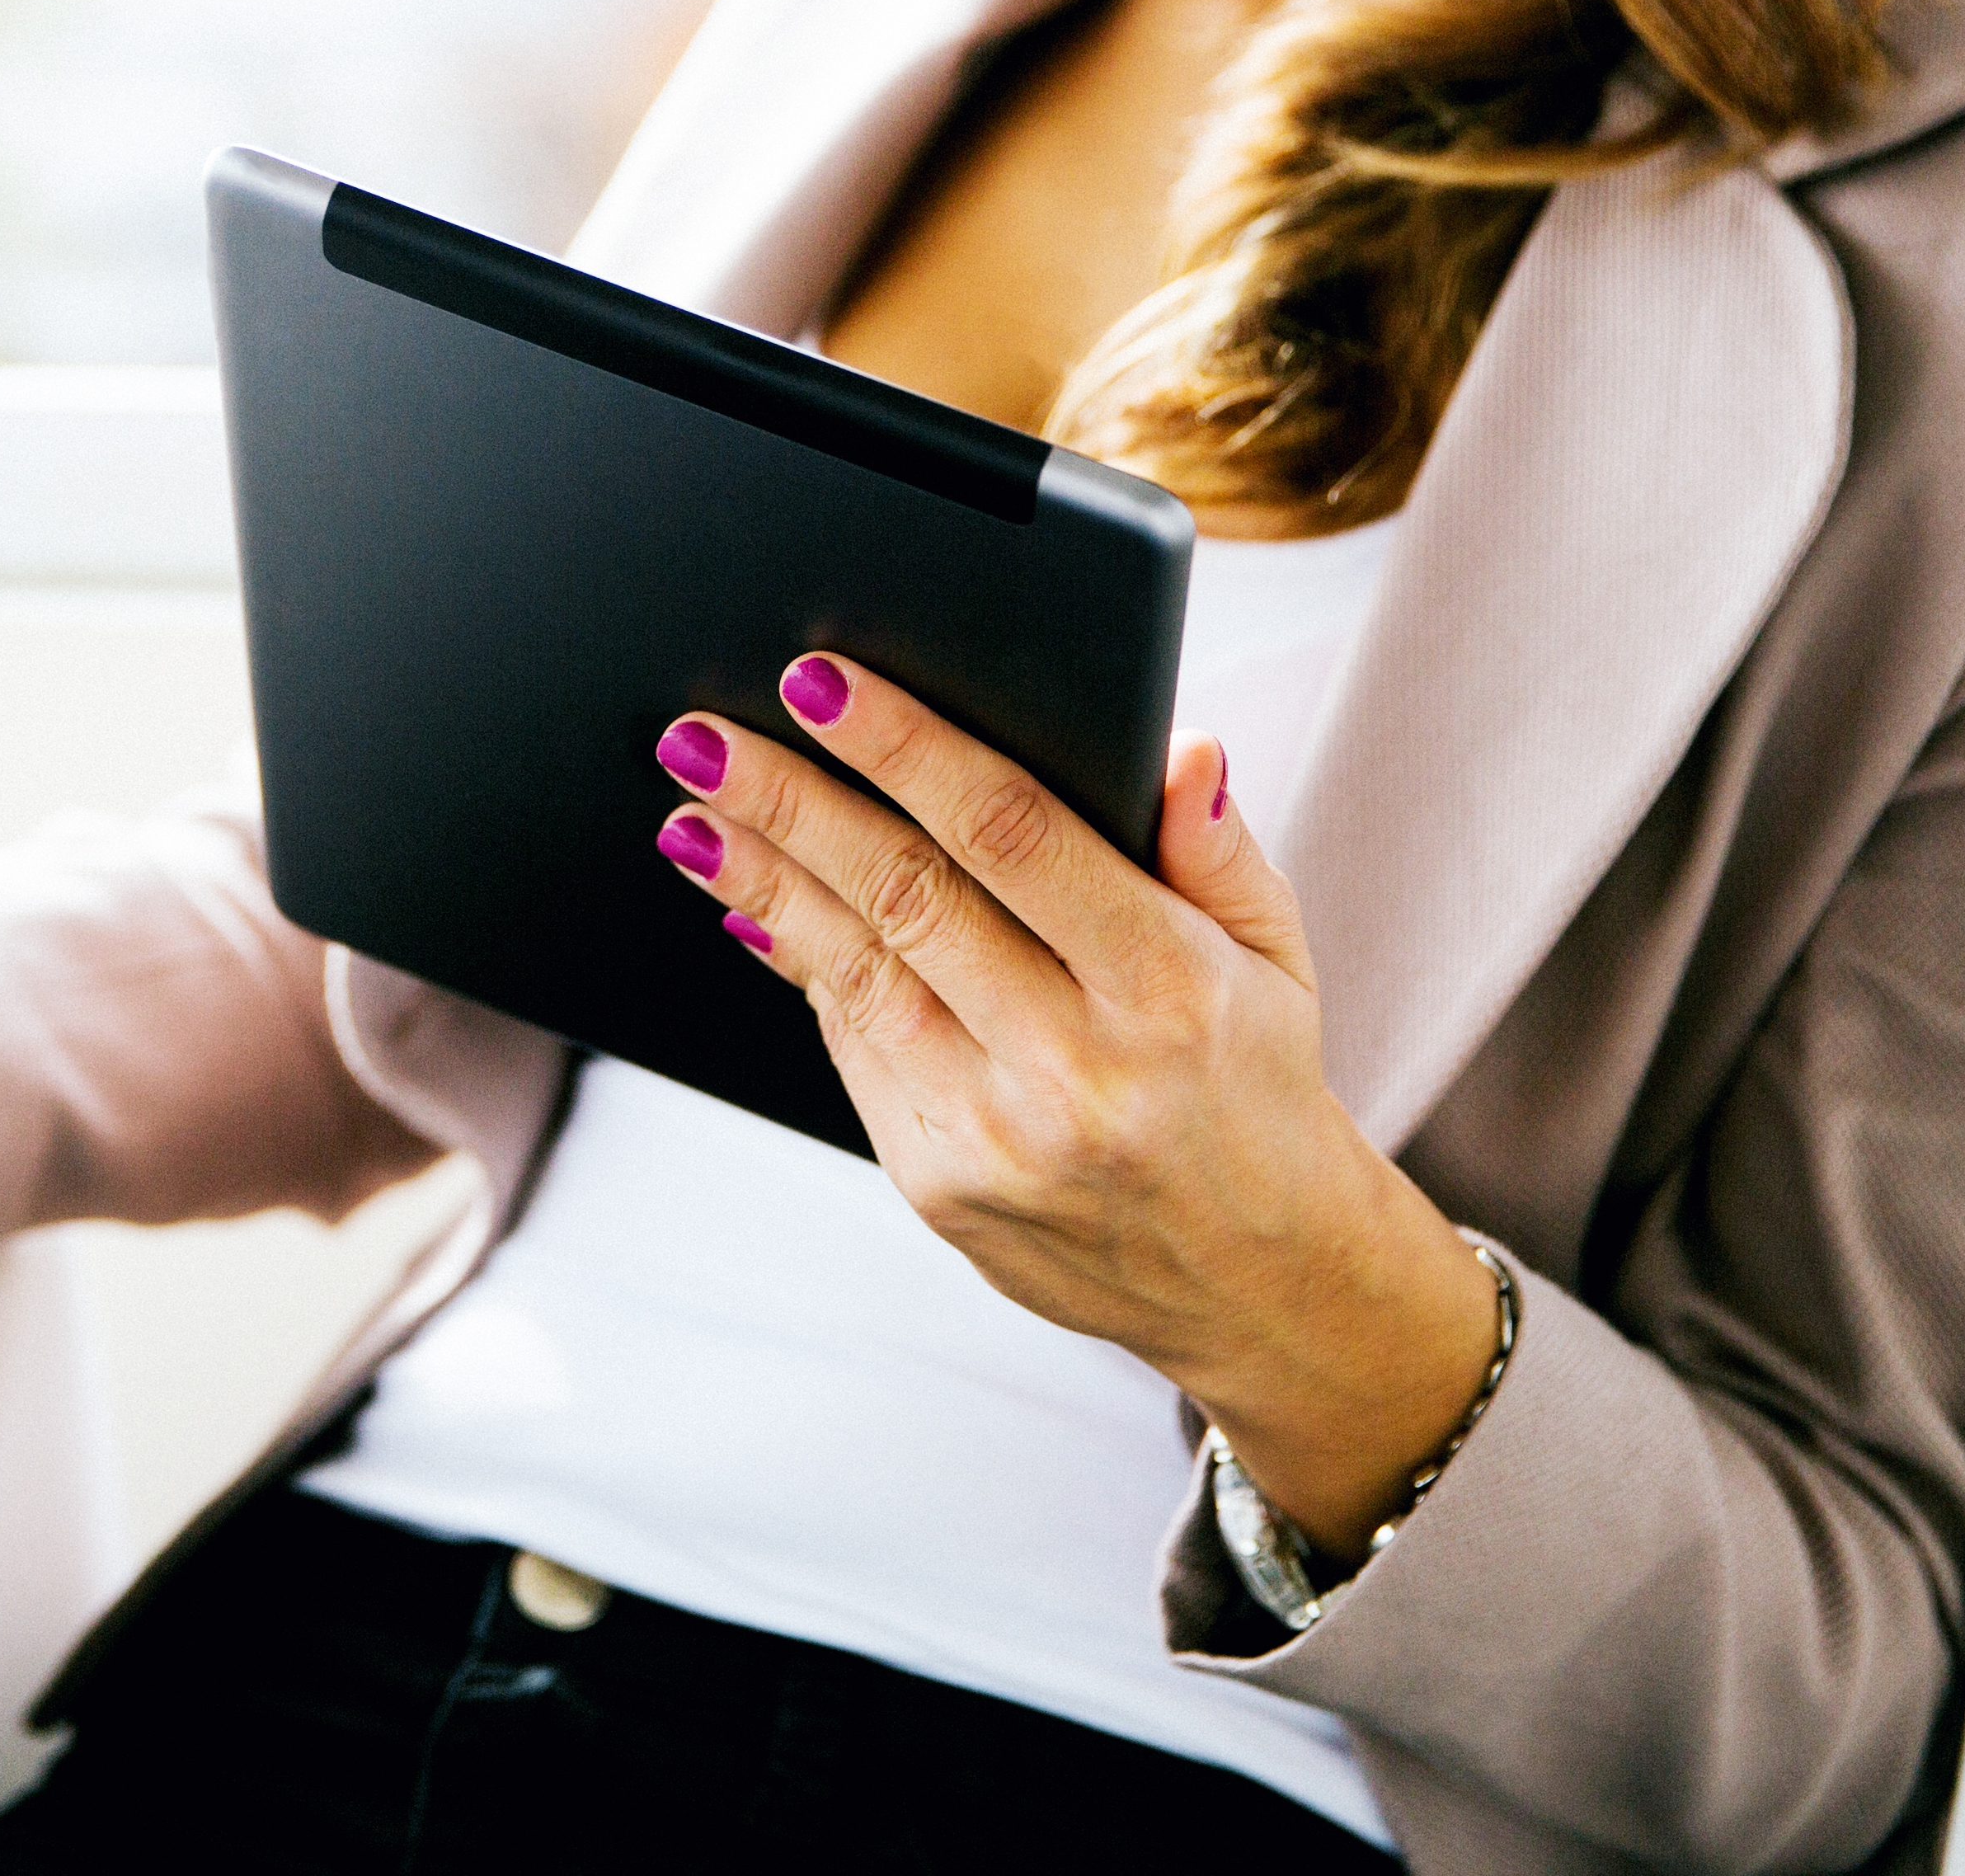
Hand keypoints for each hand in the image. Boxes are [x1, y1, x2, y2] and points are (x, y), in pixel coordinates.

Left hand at [656, 654, 1499, 1557]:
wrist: (1261, 1284)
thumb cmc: (1255, 1083)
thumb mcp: (1274, 957)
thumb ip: (1217, 847)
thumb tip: (1179, 744)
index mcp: (1167, 986)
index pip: (1013, 834)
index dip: (905, 748)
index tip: (819, 680)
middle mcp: (1078, 1066)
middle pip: (905, 898)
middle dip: (790, 806)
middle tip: (700, 737)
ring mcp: (999, 1138)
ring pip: (854, 976)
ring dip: (761, 884)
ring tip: (690, 812)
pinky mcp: (942, 1190)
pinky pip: (854, 1051)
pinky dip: (799, 968)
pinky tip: (750, 905)